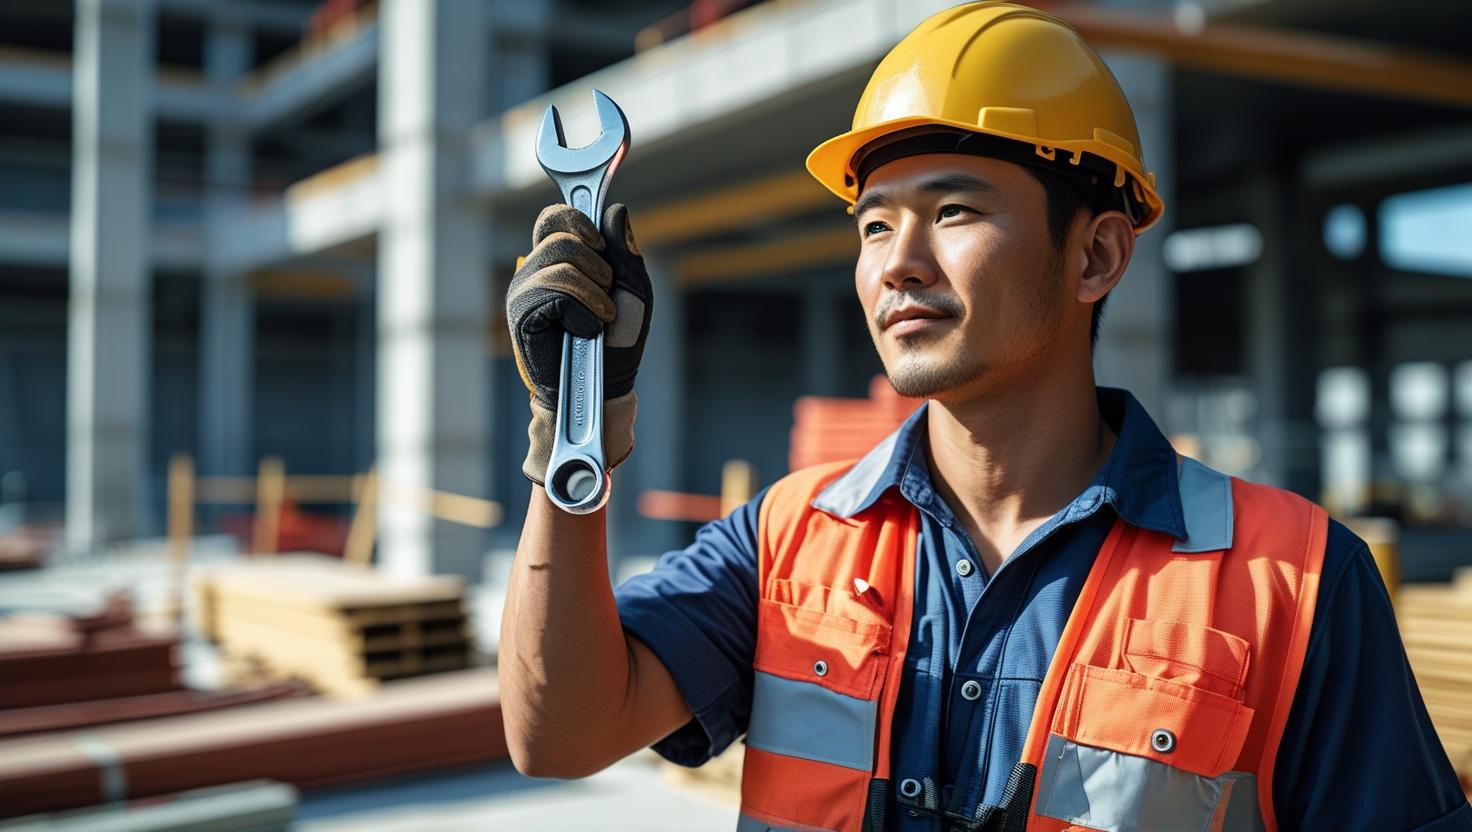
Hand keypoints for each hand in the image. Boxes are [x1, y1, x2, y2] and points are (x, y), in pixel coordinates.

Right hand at [506, 203, 652, 483]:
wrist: (606, 383)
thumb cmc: (618, 339)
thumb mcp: (632, 288)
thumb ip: (624, 250)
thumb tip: (615, 209)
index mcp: (560, 258)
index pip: (557, 216)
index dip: (575, 212)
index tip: (599, 236)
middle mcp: (536, 269)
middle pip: (561, 228)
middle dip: (598, 258)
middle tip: (606, 290)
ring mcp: (525, 290)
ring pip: (563, 258)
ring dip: (596, 289)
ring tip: (600, 316)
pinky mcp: (521, 313)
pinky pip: (556, 288)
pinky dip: (585, 308)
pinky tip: (586, 329)